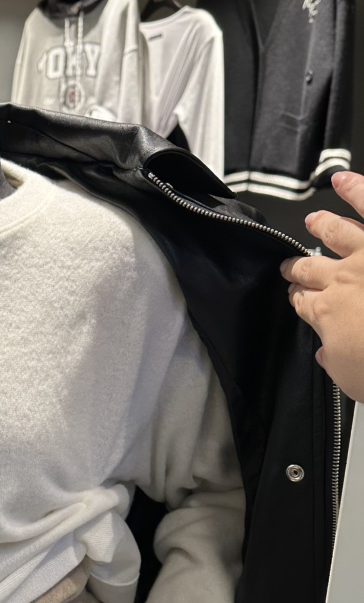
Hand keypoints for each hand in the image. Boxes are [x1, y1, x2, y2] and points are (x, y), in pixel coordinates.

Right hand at [280, 171, 363, 401]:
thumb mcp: (351, 378)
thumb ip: (335, 361)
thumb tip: (326, 353)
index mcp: (326, 313)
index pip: (301, 302)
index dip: (296, 298)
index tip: (294, 296)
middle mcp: (340, 279)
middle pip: (309, 269)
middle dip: (297, 267)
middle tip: (291, 266)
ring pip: (335, 232)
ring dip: (323, 225)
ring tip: (314, 220)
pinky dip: (356, 189)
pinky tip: (343, 179)